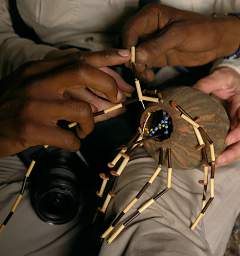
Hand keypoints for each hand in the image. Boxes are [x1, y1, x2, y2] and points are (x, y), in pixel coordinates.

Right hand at [0, 49, 130, 155]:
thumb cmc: (15, 106)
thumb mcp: (36, 86)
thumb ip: (65, 84)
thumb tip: (105, 93)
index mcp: (40, 69)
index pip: (78, 57)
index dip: (105, 56)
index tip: (126, 56)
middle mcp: (37, 82)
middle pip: (83, 73)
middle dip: (108, 85)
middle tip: (115, 99)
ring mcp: (34, 105)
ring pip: (82, 109)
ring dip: (90, 124)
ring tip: (84, 130)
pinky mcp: (31, 128)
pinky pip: (68, 137)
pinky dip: (76, 142)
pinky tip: (70, 142)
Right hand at [122, 4, 239, 80]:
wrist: (217, 43)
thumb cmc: (201, 31)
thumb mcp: (179, 36)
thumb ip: (157, 45)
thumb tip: (136, 56)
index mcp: (151, 16)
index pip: (130, 30)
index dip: (128, 46)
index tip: (132, 61)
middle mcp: (148, 29)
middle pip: (129, 44)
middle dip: (131, 59)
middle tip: (139, 70)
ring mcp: (152, 43)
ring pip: (135, 56)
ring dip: (137, 68)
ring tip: (146, 76)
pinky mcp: (157, 56)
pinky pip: (144, 64)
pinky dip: (143, 72)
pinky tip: (149, 77)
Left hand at [194, 68, 239, 165]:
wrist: (227, 84)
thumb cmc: (225, 80)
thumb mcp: (218, 77)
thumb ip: (207, 83)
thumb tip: (192, 92)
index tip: (228, 139)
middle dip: (233, 154)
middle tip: (217, 160)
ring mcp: (233, 130)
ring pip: (235, 149)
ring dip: (224, 158)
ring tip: (208, 164)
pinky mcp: (224, 133)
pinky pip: (223, 147)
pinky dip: (215, 154)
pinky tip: (201, 159)